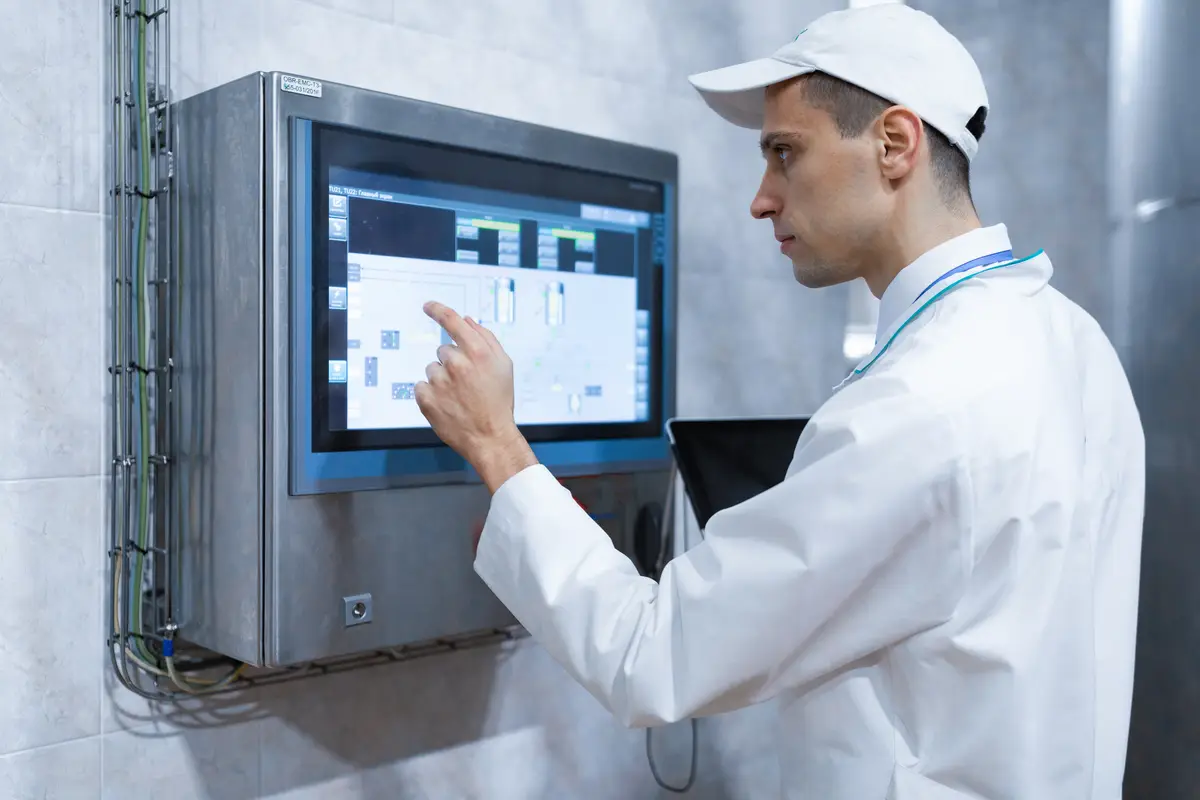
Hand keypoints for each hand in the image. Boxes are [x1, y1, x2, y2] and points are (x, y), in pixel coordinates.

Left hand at [415, 302, 537, 492]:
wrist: (490, 437)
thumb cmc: (499, 402)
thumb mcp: (504, 366)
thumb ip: (487, 339)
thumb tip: (468, 321)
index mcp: (477, 352)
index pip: (452, 321)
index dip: (437, 310)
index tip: (428, 306)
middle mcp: (457, 363)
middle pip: (443, 350)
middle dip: (453, 362)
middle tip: (467, 383)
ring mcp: (439, 381)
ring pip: (432, 369)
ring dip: (442, 379)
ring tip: (458, 397)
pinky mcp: (426, 398)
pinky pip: (421, 386)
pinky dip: (431, 394)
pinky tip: (447, 405)